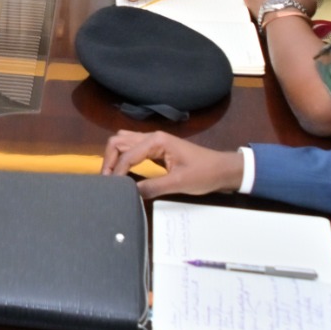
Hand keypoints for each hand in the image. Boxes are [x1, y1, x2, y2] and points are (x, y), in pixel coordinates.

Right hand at [102, 130, 244, 198]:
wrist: (223, 169)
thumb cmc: (204, 174)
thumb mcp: (179, 183)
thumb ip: (153, 187)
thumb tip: (131, 192)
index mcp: (156, 141)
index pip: (127, 154)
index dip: (117, 171)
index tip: (112, 187)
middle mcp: (152, 136)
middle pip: (119, 141)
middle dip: (110, 160)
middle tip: (107, 180)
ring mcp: (154, 141)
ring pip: (123, 142)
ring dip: (114, 156)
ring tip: (112, 176)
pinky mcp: (156, 148)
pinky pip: (132, 148)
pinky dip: (123, 157)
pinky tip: (123, 171)